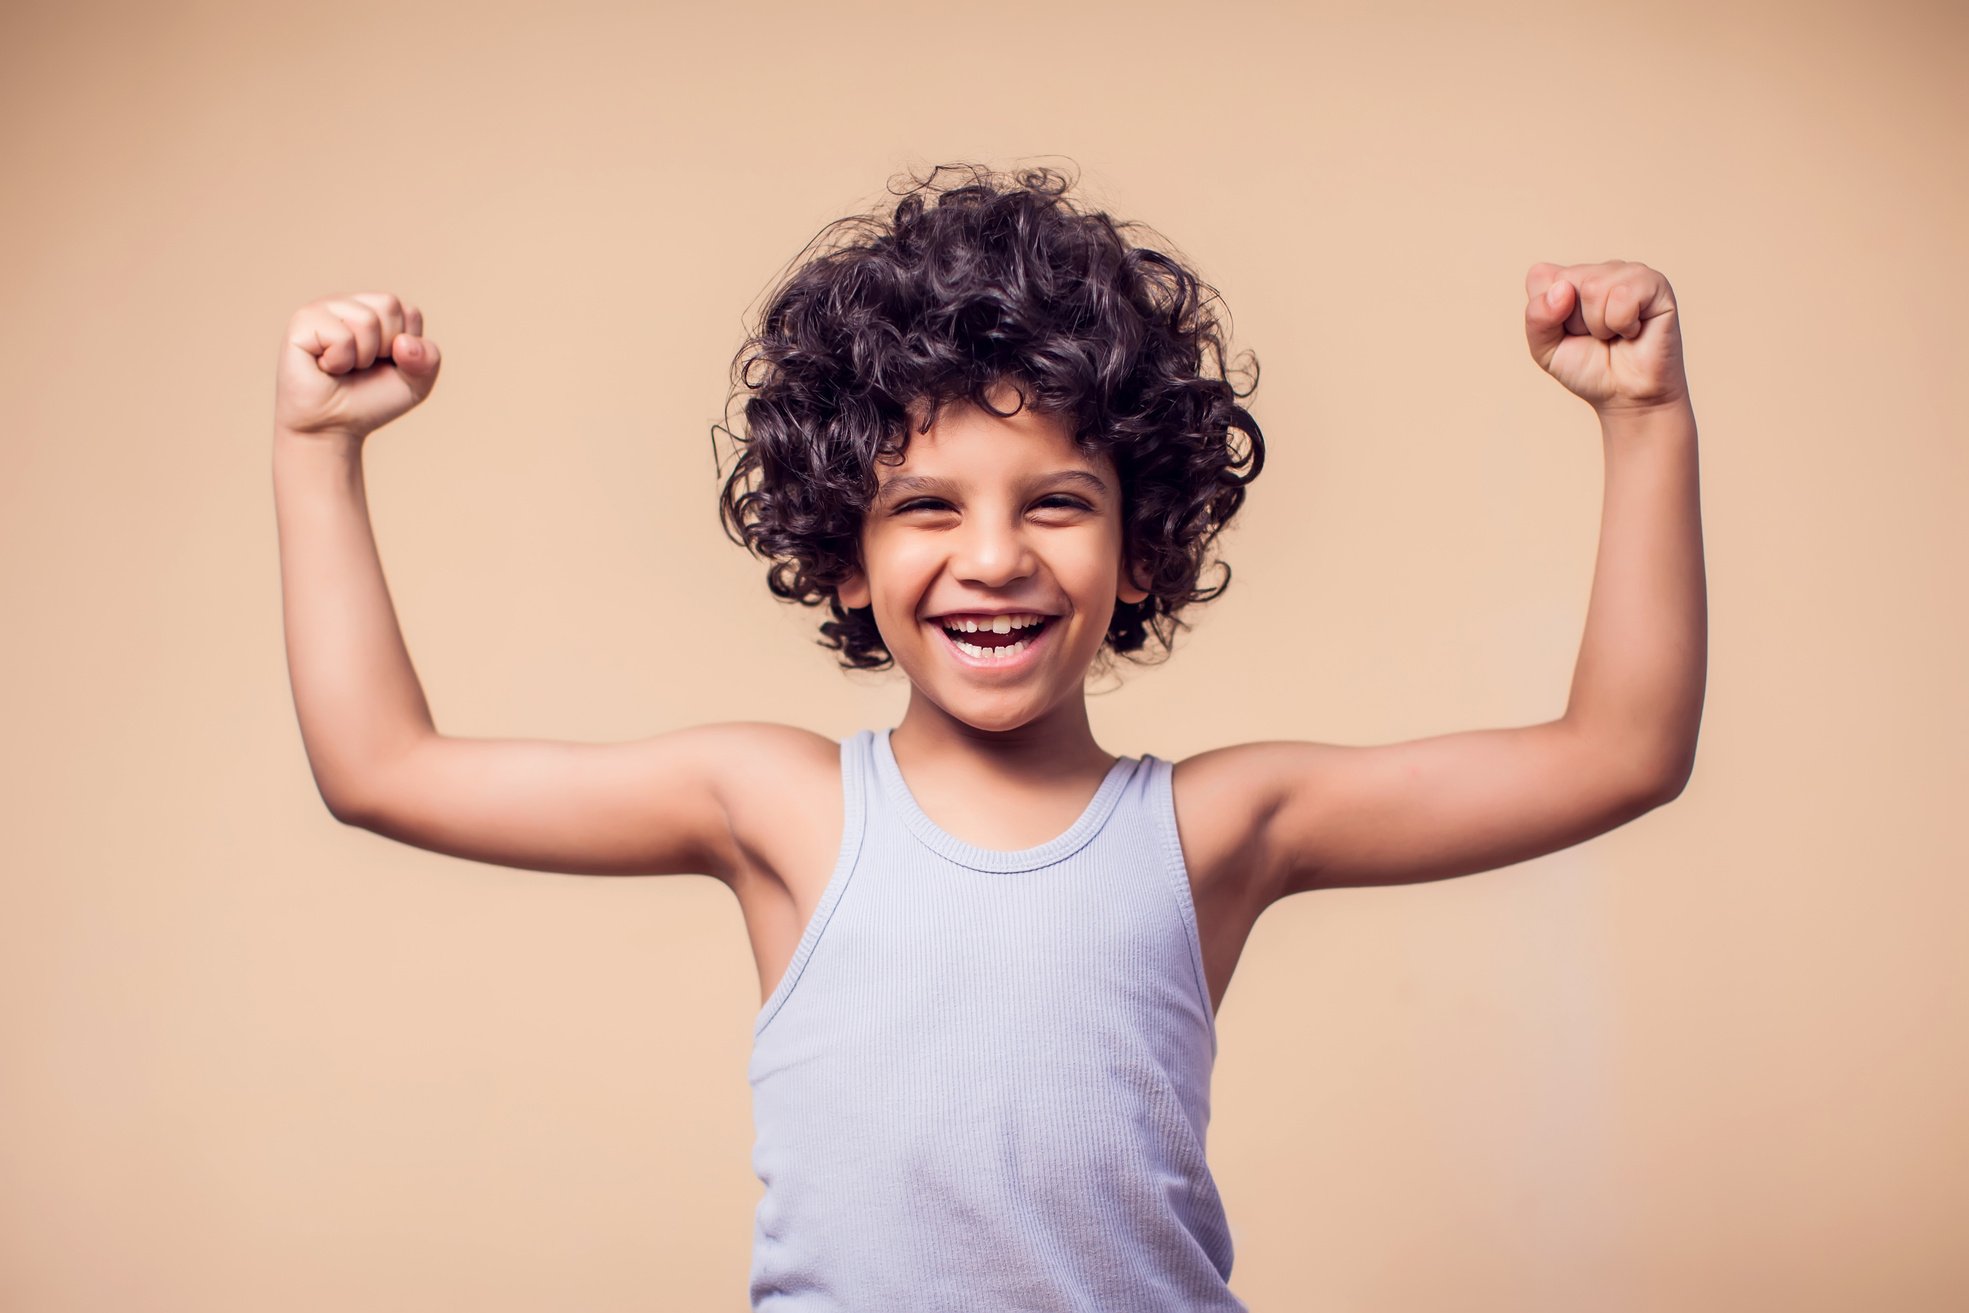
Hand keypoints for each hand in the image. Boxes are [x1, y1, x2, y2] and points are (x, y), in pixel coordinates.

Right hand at [275, 292, 441, 439]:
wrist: (332, 427)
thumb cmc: (370, 400)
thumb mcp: (416, 383)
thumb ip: (428, 359)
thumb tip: (403, 342)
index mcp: (375, 309)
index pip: (409, 312)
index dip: (406, 349)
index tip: (385, 364)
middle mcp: (349, 302)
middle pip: (389, 305)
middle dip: (385, 348)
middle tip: (362, 366)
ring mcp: (323, 308)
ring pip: (366, 320)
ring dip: (362, 357)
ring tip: (343, 366)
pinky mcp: (302, 321)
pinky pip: (341, 336)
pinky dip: (339, 361)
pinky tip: (325, 367)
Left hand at [1524, 261, 1686, 415]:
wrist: (1627, 397)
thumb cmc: (1589, 369)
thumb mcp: (1546, 349)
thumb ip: (1537, 318)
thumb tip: (1562, 289)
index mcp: (1569, 279)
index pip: (1540, 276)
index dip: (1547, 314)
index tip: (1567, 333)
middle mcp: (1598, 270)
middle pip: (1566, 282)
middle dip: (1575, 322)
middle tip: (1596, 337)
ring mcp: (1628, 273)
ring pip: (1594, 287)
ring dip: (1600, 325)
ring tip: (1614, 334)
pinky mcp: (1655, 283)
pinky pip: (1623, 295)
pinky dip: (1622, 323)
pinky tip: (1633, 330)